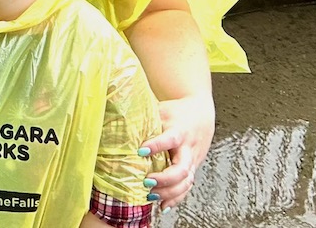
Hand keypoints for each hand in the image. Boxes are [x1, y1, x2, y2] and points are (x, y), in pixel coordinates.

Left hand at [140, 93, 214, 207]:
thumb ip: (143, 117)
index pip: (170, 139)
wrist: (199, 113)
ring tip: (151, 196)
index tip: (140, 151)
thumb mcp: (160, 110)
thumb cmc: (175, 112)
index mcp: (179, 130)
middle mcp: (188, 149)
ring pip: (186, 182)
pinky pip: (187, 188)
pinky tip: (163, 206)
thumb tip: (115, 117)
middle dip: (165, 179)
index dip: (156, 146)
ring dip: (169, 192)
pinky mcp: (193, 169)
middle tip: (147, 182)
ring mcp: (192, 161)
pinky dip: (175, 199)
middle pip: (182, 169)